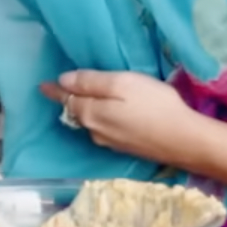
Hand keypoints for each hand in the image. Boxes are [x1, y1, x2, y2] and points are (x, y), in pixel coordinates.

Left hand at [41, 70, 211, 166]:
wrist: (184, 140)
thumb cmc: (154, 105)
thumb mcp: (122, 84)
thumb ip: (91, 81)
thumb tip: (64, 80)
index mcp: (90, 113)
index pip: (65, 98)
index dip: (54, 90)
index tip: (42, 85)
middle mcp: (95, 131)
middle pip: (76, 112)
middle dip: (69, 100)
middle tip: (64, 87)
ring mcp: (110, 142)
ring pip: (91, 122)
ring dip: (86, 109)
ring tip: (86, 97)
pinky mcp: (126, 147)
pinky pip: (105, 128)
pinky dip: (102, 118)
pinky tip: (111, 113)